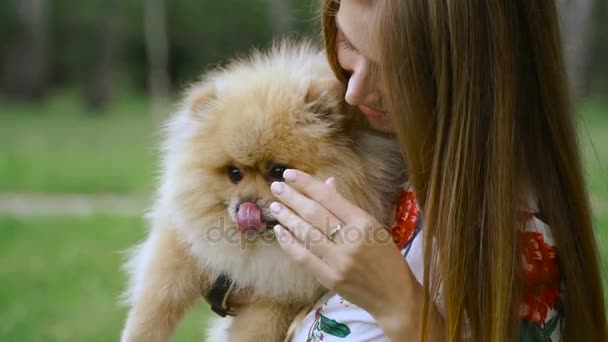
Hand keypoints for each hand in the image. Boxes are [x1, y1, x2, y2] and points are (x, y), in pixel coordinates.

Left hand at [269, 169, 426, 337]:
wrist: (394, 296)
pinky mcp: (330, 279)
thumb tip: (326, 183)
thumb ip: (346, 206)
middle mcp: (351, 240)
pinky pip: (304, 257)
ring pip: (306, 234)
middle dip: (292, 198)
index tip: (289, 174)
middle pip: (314, 214)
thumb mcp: (373, 226)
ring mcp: (339, 261)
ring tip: (275, 207)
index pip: (329, 198)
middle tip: (276, 187)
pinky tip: (279, 232)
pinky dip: (289, 244)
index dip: (306, 184)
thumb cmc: (386, 257)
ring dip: (287, 219)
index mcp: (364, 223)